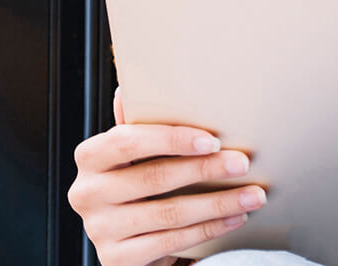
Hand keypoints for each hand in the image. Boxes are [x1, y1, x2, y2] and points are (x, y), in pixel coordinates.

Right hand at [67, 89, 268, 265]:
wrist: (127, 244)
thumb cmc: (135, 188)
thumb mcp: (132, 156)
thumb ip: (134, 126)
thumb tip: (128, 89)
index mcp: (89, 158)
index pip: (128, 141)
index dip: (171, 139)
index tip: (211, 140)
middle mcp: (86, 194)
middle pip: (153, 178)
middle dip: (205, 170)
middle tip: (242, 163)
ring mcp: (99, 230)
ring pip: (169, 214)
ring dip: (217, 203)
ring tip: (251, 195)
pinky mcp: (117, 260)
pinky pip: (171, 242)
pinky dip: (209, 229)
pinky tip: (234, 219)